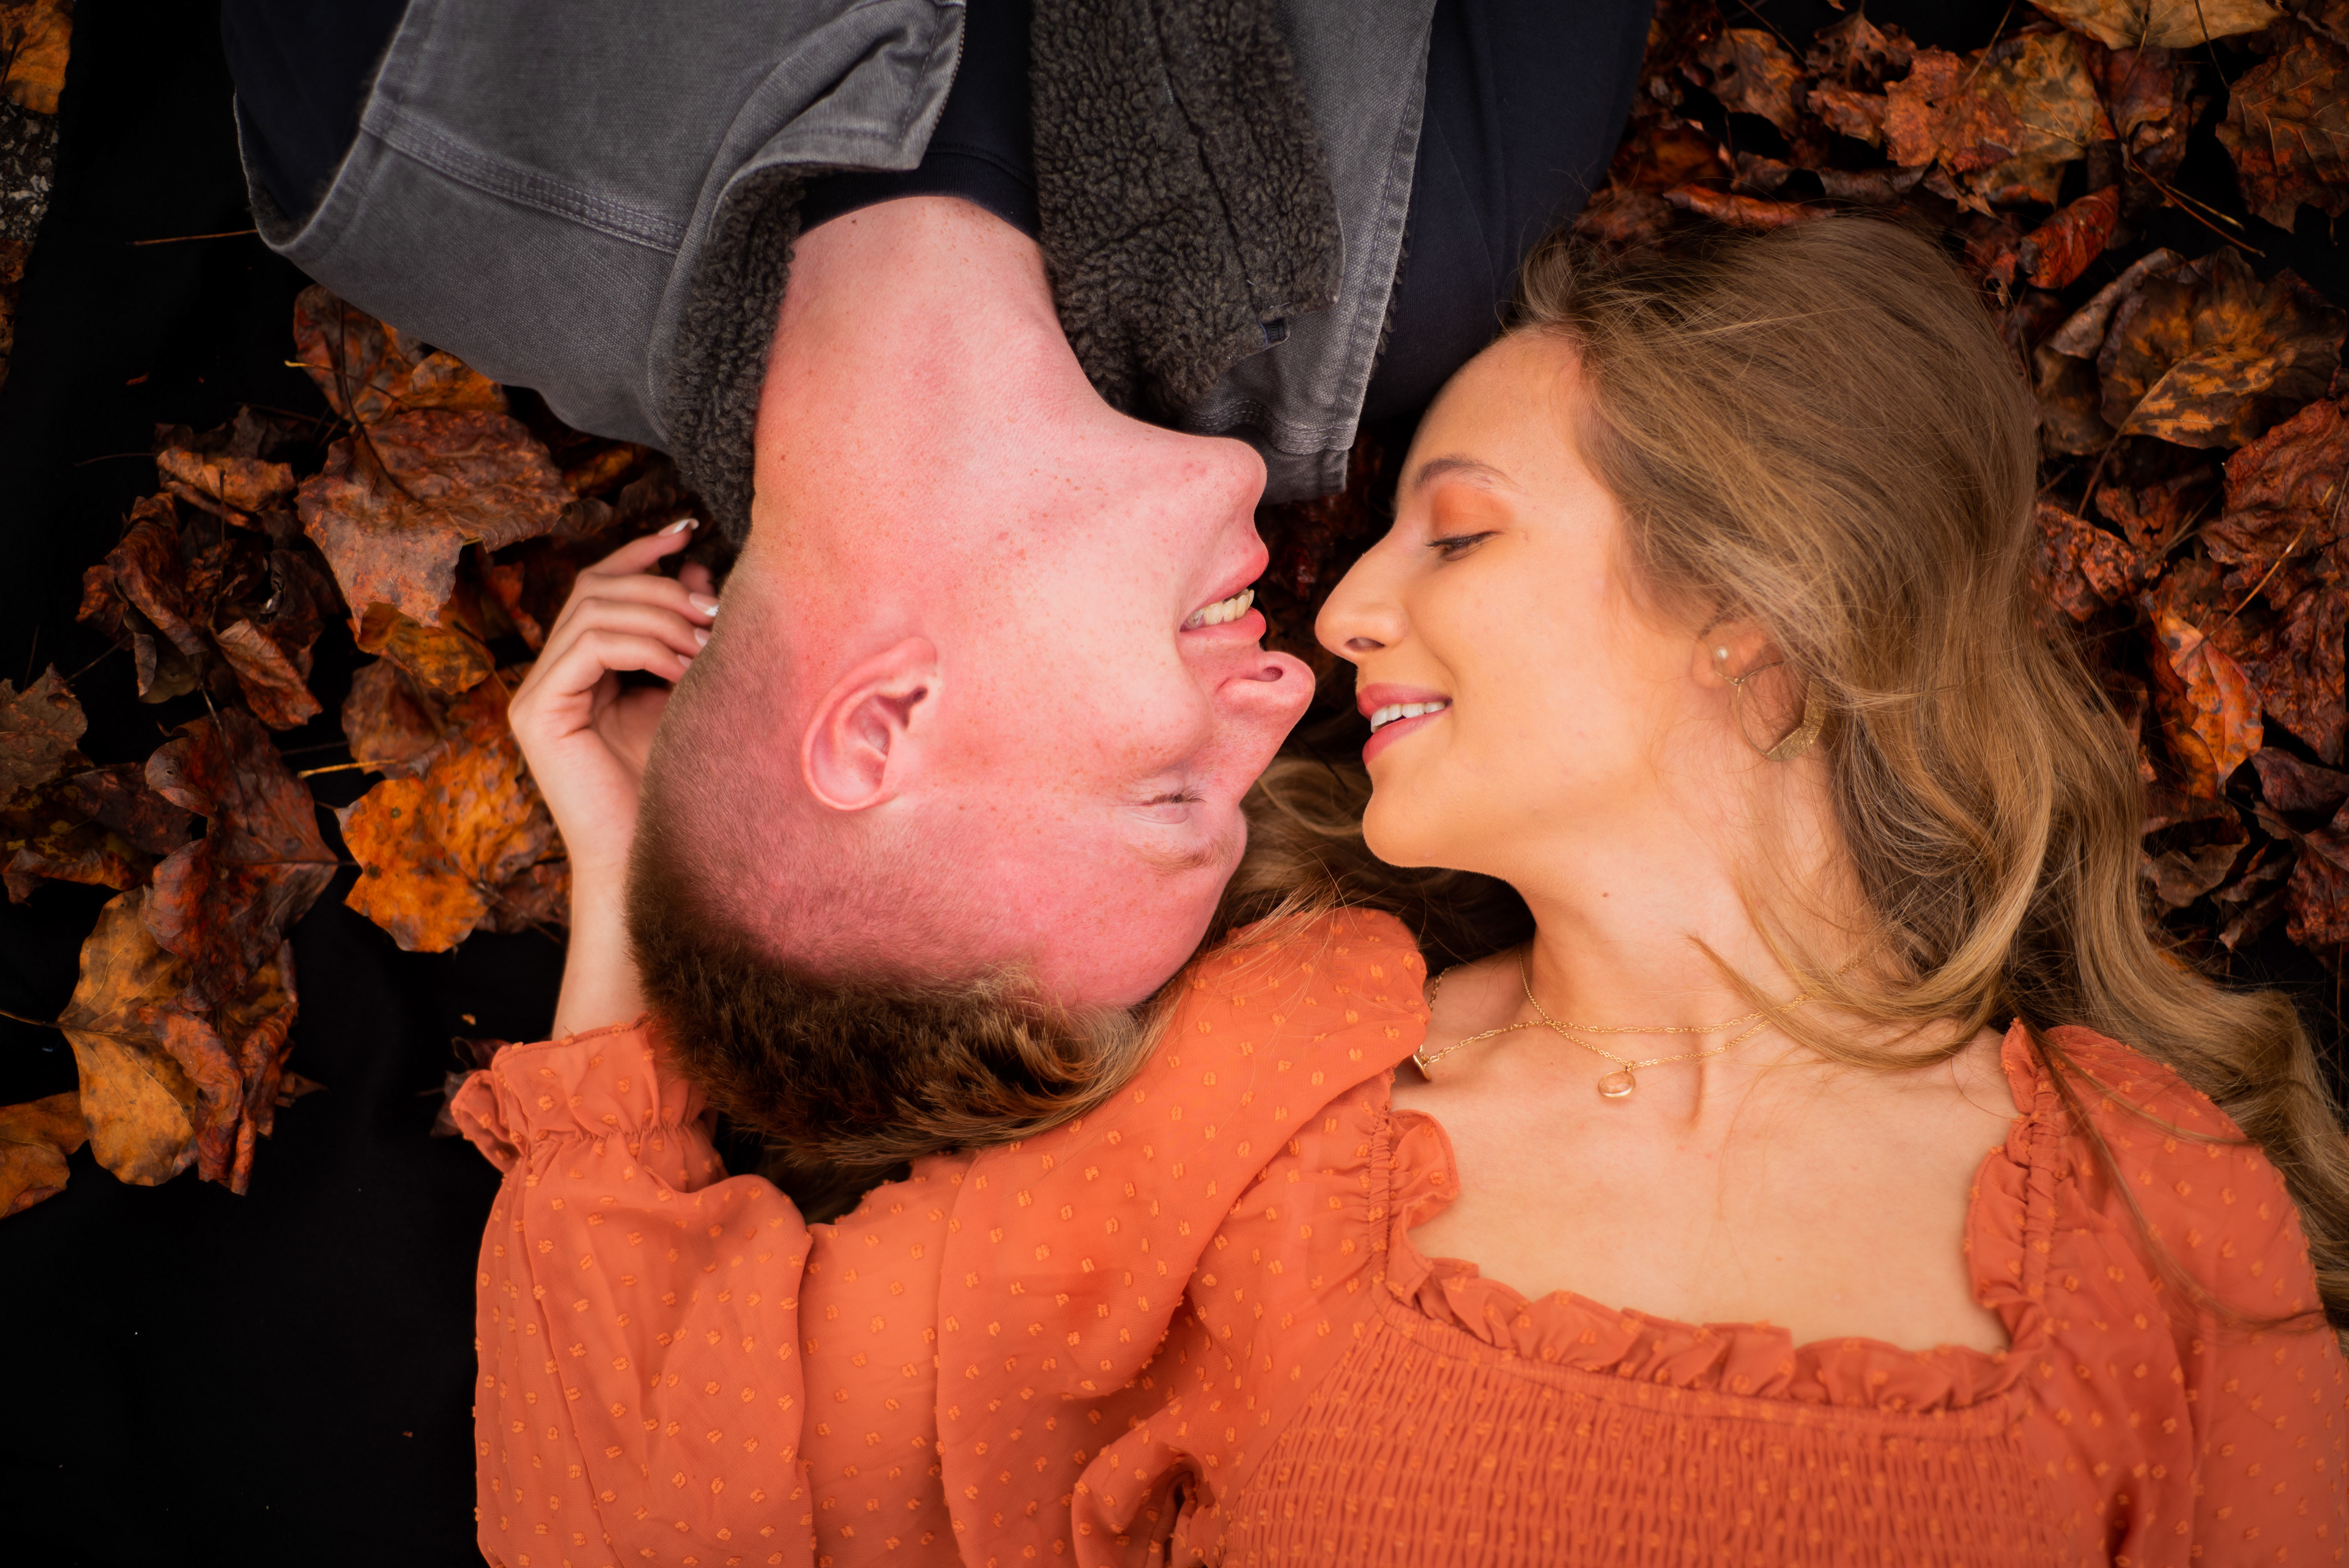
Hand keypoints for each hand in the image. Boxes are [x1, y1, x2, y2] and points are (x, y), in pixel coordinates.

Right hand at [508, 522, 716, 885]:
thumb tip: (699, 565)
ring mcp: (535, 694)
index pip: (599, 584)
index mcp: (580, 668)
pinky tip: (683, 670)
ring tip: (709, 646)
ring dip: (661, 617)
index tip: (689, 530)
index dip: (640, 552)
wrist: (659, 858)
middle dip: (663, 589)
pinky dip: (644, 645)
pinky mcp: (536, 714)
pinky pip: (588, 646)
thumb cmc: (681, 785)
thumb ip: (686, 632)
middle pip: (595, 588)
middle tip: (717, 614)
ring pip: (593, 610)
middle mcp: (549, 676)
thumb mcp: (689, 691)